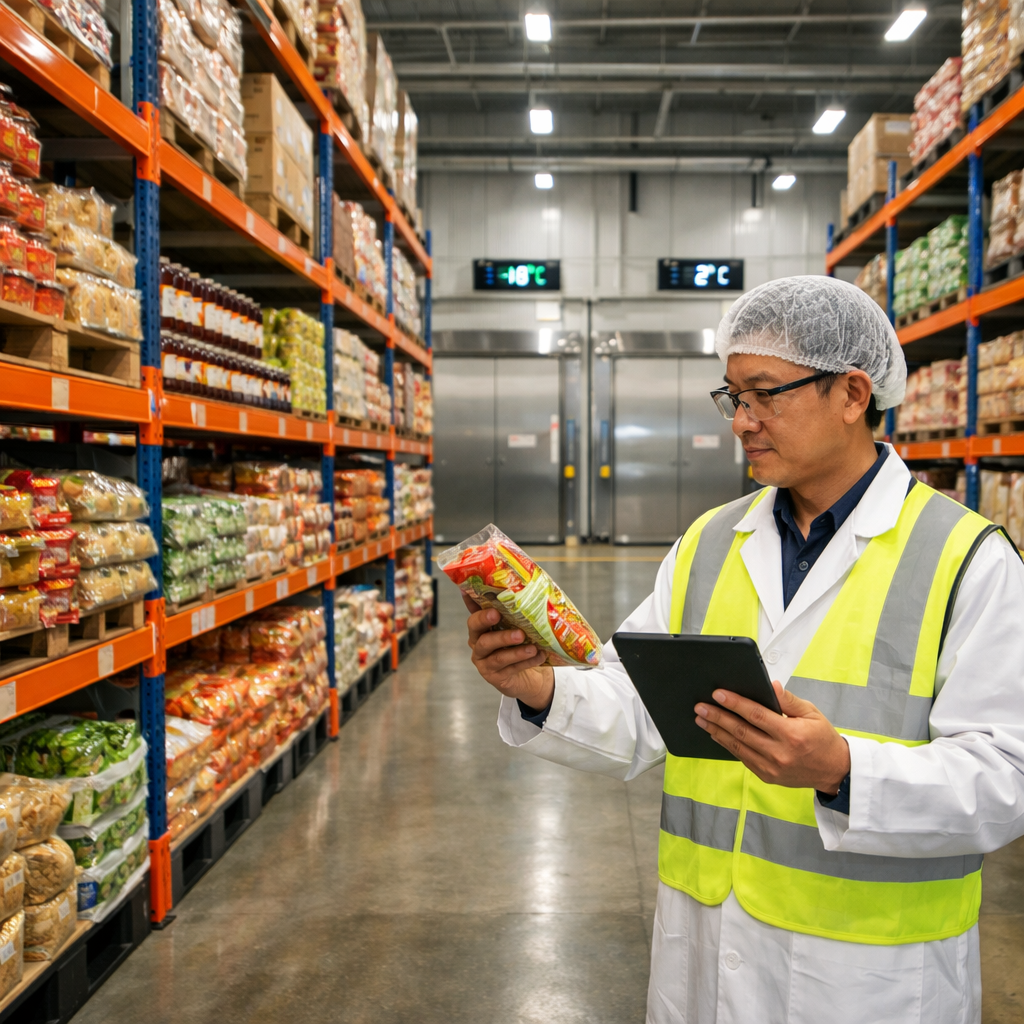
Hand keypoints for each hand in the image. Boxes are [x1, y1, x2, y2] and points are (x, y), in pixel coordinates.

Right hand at [463, 594, 554, 710]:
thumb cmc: (521, 646)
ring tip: (531, 646)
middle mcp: (478, 645)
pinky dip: (526, 662)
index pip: (474, 614)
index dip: (470, 603)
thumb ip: (515, 612)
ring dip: (515, 650)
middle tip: (498, 616)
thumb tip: (524, 586)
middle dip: (488, 624)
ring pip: (497, 655)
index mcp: (481, 629)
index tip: (473, 594)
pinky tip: (538, 656)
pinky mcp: (495, 677)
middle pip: (478, 634)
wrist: (529, 676)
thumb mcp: (517, 627)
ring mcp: (485, 663)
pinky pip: (511, 668)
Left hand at [695, 681, 850, 793]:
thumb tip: (770, 685)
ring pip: (737, 747)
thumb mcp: (811, 713)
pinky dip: (727, 746)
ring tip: (702, 720)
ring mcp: (772, 768)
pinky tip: (717, 735)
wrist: (834, 771)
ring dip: (716, 732)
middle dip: (717, 717)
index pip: (756, 715)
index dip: (735, 703)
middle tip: (700, 707)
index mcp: (791, 734)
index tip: (718, 694)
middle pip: (741, 732)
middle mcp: (779, 753)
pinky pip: (742, 758)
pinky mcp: (767, 776)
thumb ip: (788, 700)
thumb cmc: (823, 739)